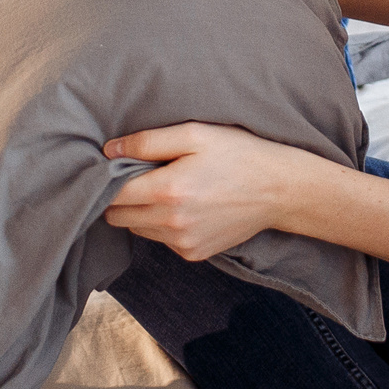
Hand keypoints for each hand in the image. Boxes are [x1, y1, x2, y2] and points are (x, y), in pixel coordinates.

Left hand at [101, 123, 316, 260]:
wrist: (279, 190)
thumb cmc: (238, 154)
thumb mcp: (194, 134)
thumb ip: (147, 142)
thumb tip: (109, 151)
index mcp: (169, 191)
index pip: (112, 194)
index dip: (109, 178)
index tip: (117, 166)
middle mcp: (172, 223)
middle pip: (118, 217)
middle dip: (122, 197)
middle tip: (142, 176)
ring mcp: (183, 243)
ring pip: (137, 230)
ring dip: (142, 211)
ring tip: (167, 188)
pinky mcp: (193, 254)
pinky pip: (160, 240)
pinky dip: (162, 224)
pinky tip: (185, 205)